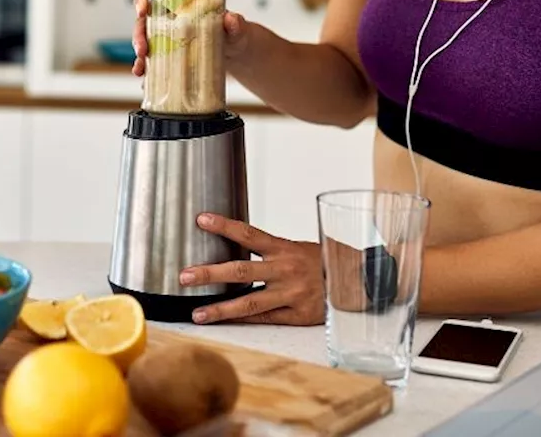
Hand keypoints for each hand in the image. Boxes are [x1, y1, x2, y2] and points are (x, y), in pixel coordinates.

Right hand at [131, 0, 249, 77]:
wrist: (235, 53)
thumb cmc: (233, 32)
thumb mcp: (236, 26)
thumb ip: (234, 23)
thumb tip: (230, 19)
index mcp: (182, 2)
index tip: (143, 10)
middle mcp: (169, 17)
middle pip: (144, 20)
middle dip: (138, 34)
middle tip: (143, 49)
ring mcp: (166, 37)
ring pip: (144, 41)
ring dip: (139, 55)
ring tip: (141, 68)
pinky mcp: (168, 55)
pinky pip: (152, 61)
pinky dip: (146, 70)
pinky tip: (145, 80)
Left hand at [177, 214, 324, 325]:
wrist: (356, 281)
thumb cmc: (321, 262)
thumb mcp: (297, 247)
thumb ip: (269, 250)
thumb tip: (235, 244)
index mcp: (284, 248)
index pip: (248, 233)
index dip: (224, 226)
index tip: (201, 219)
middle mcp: (284, 270)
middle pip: (241, 270)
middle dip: (210, 273)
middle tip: (184, 276)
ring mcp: (290, 294)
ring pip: (249, 302)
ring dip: (220, 308)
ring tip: (196, 312)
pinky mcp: (296, 315)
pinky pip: (263, 318)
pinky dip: (241, 320)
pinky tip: (222, 321)